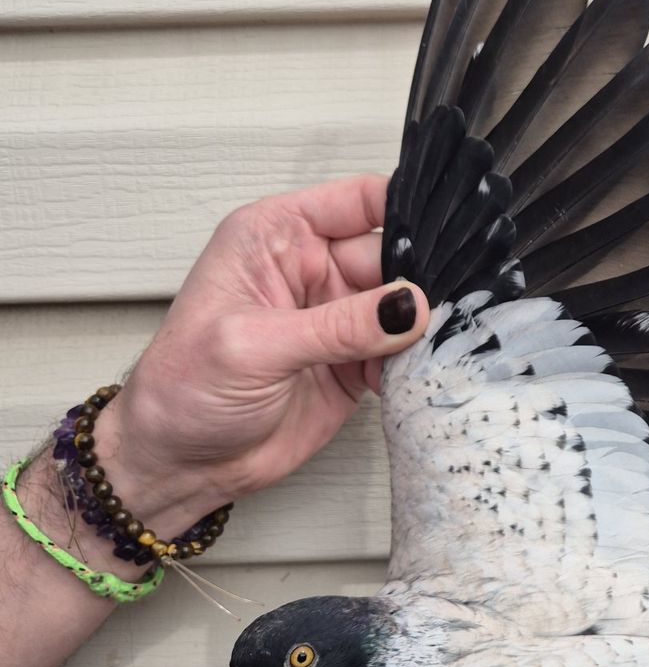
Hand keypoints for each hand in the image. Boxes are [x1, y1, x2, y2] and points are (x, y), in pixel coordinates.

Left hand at [93, 174, 428, 537]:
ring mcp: (338, 316)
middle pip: (393, 255)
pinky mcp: (356, 361)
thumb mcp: (254, 348)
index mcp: (277, 237)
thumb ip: (336, 325)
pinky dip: (418, 361)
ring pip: (407, 304)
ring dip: (425, 324)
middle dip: (423, 278)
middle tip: (449, 305)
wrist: (181, 465)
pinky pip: (404, 350)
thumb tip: (408, 306)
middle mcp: (313, 269)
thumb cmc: (183, 391)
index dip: (404, 210)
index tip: (448, 234)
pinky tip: (419, 373)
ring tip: (439, 343)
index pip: (358, 201)